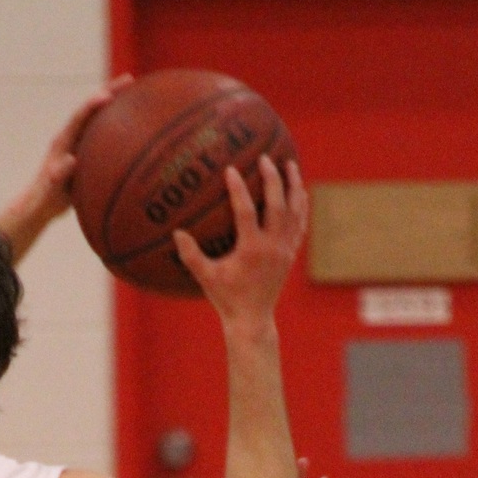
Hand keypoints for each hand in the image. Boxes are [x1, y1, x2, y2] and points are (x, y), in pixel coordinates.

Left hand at [0, 76, 133, 263]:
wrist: (40, 204)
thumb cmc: (45, 198)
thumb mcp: (50, 189)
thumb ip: (58, 175)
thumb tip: (71, 161)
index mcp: (63, 141)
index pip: (79, 117)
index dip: (92, 105)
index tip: (107, 95)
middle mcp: (72, 136)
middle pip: (92, 109)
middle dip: (110, 92)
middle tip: (129, 79)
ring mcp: (80, 142)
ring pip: (100, 118)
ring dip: (117, 104)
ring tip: (136, 92)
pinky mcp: (86, 151)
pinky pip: (105, 134)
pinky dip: (119, 126)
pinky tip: (136, 126)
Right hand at [173, 155, 307, 329]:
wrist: (253, 320)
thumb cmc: (226, 298)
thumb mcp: (206, 278)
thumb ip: (191, 256)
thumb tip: (176, 232)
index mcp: (251, 250)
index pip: (246, 211)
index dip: (238, 189)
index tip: (231, 169)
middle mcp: (272, 247)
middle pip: (277, 204)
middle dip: (272, 178)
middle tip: (265, 158)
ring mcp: (285, 249)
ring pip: (295, 211)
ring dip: (293, 185)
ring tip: (289, 163)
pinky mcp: (291, 253)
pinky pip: (300, 223)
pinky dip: (301, 205)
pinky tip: (299, 191)